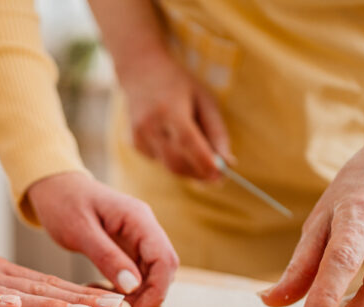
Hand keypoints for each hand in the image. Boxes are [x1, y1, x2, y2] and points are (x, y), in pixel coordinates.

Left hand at [26, 172, 178, 306]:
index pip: (164, 259)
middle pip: (163, 269)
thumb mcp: (80, 231)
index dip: (156, 291)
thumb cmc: (63, 202)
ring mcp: (138, 236)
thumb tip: (134, 286)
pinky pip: (136, 272)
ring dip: (138, 295)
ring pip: (152, 273)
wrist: (53, 184)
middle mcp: (145, 227)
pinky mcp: (128, 245)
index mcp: (138, 219)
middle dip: (149, 297)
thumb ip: (107, 256)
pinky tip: (104, 294)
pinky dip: (126, 288)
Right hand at [122, 51, 231, 179]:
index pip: (188, 143)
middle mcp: (150, 126)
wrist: (140, 72)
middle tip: (218, 177)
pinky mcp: (135, 144)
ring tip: (197, 149)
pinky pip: (160, 161)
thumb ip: (217, 132)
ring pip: (169, 166)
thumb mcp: (205, 100)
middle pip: (177, 163)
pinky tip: (172, 137)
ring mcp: (139, 137)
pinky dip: (173, 157)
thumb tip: (228, 163)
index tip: (221, 175)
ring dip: (188, 167)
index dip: (204, 162)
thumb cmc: (179, 85)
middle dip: (199, 174)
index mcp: (170, 110)